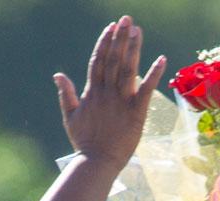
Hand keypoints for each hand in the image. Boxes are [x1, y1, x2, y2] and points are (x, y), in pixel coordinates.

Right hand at [57, 16, 165, 167]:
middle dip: (120, 38)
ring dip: (133, 48)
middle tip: (127, 19)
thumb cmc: (84, 142)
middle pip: (114, 59)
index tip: (111, 27)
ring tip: (138, 30)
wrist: (97, 163)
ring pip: (128, 69)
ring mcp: (121, 101)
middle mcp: (106, 92)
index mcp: (92, 92)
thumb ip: (66, 94)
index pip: (98, 60)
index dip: (105, 42)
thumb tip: (57, 75)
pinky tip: (161, 59)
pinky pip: (146, 89)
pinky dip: (154, 73)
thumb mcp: (70, 117)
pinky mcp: (136, 112)